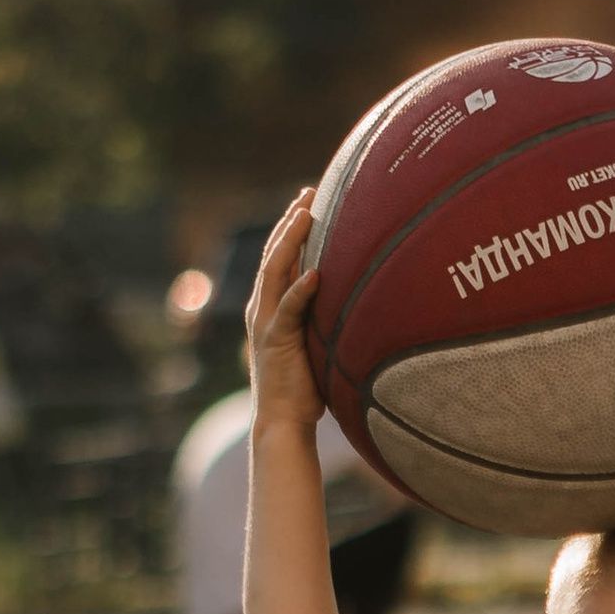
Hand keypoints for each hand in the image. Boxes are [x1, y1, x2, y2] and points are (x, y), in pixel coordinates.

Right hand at [245, 190, 323, 438]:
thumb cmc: (303, 387)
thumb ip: (322, 317)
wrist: (282, 422)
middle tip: (309, 192)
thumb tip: (352, 298)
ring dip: (290, 241)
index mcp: (270, 307)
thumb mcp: (314, 343)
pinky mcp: (275, 341)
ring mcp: (265, 323)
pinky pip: (288, 311)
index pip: (278, 258)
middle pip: (273, 254)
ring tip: (306, 214)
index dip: (291, 228)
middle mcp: (262, 309)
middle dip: (290, 221)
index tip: (308, 201)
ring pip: (274, 272)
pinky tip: (315, 272)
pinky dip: (300, 291)